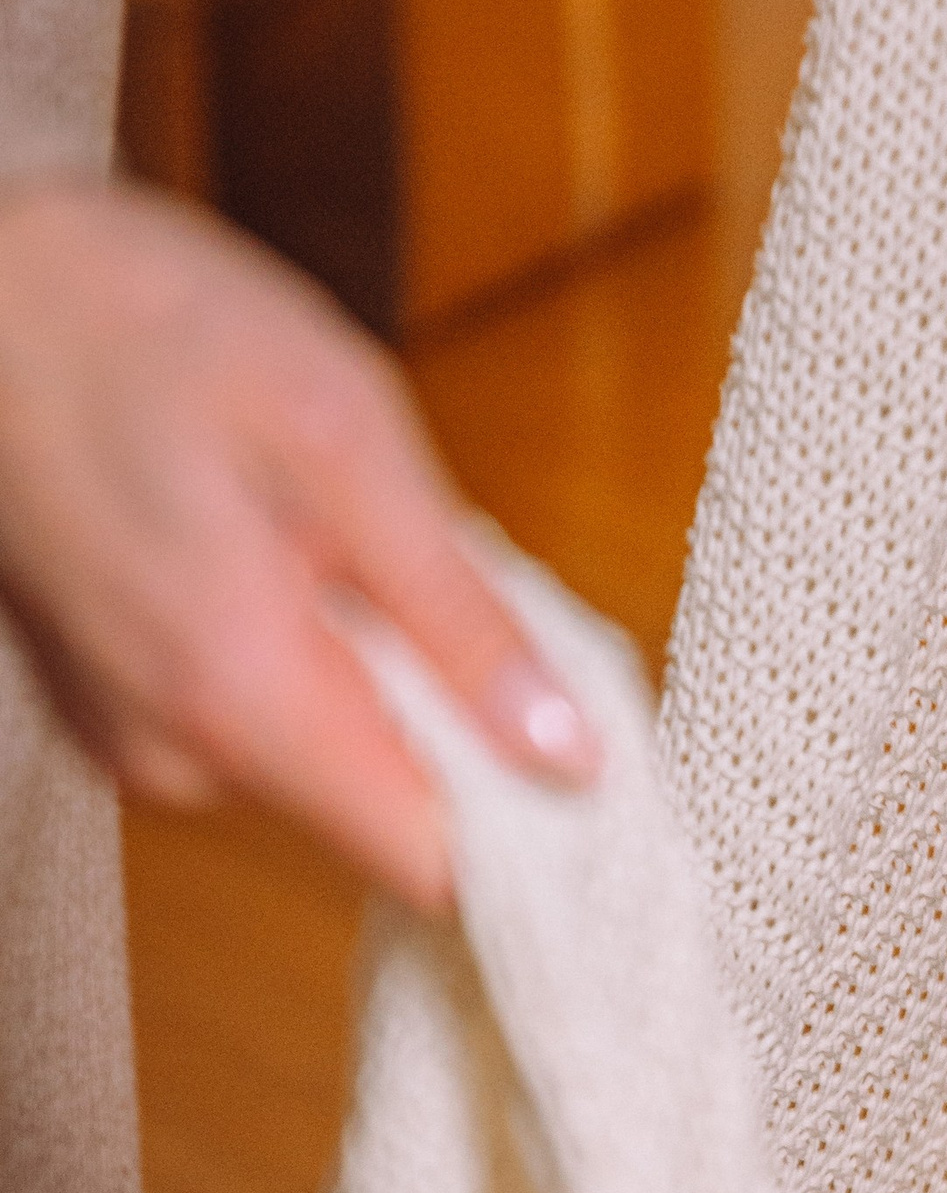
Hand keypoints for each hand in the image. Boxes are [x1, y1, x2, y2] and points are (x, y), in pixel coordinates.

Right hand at [0, 177, 599, 908]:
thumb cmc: (146, 325)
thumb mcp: (346, 440)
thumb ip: (462, 619)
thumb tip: (569, 755)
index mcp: (244, 700)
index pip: (433, 866)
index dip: (529, 826)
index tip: (580, 751)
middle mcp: (181, 756)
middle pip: (388, 812)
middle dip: (451, 718)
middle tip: (436, 578)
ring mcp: (139, 742)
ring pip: (328, 764)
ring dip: (376, 677)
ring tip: (331, 541)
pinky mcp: (121, 713)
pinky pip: (261, 722)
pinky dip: (305, 658)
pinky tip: (271, 553)